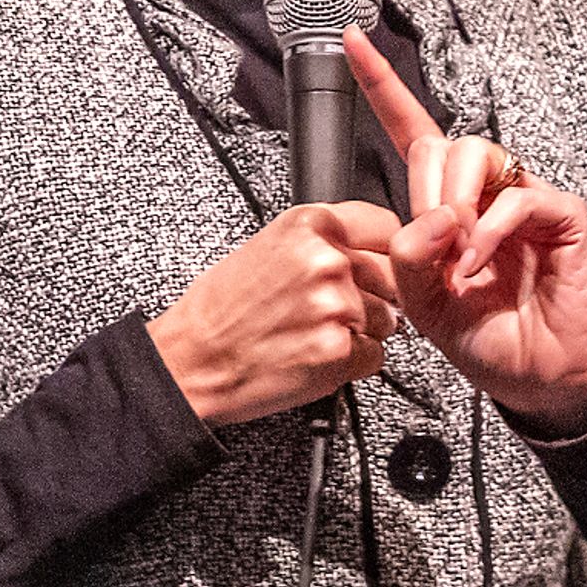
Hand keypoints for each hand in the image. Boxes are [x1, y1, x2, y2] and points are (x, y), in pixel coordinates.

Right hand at [148, 201, 405, 426]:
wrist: (192, 358)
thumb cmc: (221, 307)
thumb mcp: (265, 246)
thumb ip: (321, 241)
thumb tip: (370, 246)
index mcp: (307, 225)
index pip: (386, 225)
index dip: (381, 249)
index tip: (373, 262)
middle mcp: (327, 261)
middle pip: (393, 276)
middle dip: (374, 294)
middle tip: (330, 306)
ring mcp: (337, 307)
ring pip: (389, 320)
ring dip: (361, 330)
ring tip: (312, 330)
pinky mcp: (341, 351)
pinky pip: (375, 355)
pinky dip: (352, 361)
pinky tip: (314, 352)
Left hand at [352, 29, 586, 434]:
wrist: (533, 377)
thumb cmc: (480, 335)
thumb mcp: (419, 299)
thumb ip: (408, 253)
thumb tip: (433, 214)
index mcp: (443, 203)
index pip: (411, 130)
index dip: (380, 84)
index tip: (350, 39)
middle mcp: (483, 191)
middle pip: (440, 142)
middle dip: (424, 191)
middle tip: (434, 246)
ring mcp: (524, 198)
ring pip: (476, 154)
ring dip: (454, 207)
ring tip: (458, 260)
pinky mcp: (562, 216)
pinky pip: (516, 199)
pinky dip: (488, 234)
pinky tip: (479, 266)